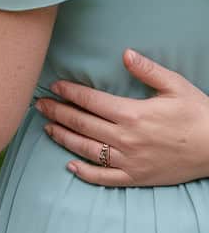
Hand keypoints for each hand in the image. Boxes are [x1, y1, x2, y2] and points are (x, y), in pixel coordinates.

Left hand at [38, 49, 208, 186]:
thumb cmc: (198, 114)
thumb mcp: (175, 86)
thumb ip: (147, 69)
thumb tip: (125, 54)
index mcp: (132, 114)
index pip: (91, 101)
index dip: (70, 92)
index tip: (54, 86)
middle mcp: (126, 139)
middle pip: (83, 124)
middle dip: (58, 113)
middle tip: (40, 105)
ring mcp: (129, 161)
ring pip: (87, 150)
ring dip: (64, 138)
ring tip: (47, 128)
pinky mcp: (137, 178)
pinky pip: (105, 178)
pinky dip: (85, 173)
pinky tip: (70, 166)